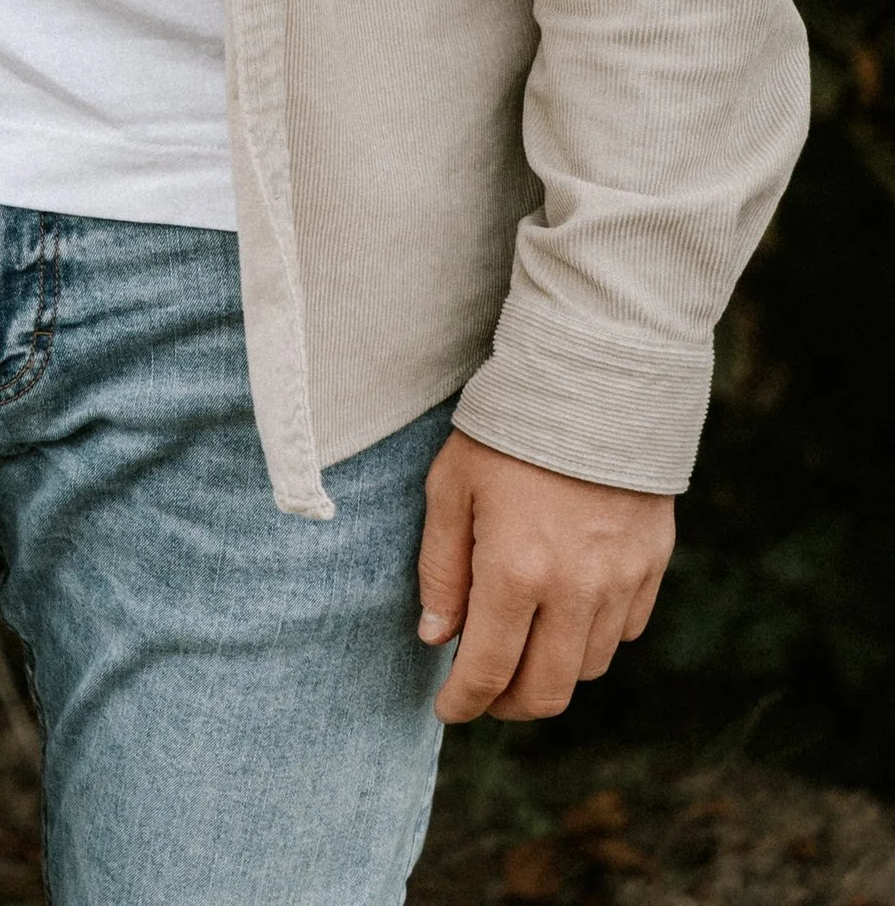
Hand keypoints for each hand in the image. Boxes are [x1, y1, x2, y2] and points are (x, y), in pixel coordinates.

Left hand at [418, 429, 674, 722]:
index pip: (487, 671)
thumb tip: (436, 638)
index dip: (463, 703)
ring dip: (550, 672)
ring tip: (521, 647)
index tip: (447, 710)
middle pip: (545, 691)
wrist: (594, 379)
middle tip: (483, 691)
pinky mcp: (653, 565)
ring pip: (587, 668)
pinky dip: (592, 638)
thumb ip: (440, 569)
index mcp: (515, 572)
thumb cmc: (508, 429)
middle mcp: (575, 590)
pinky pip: (624, 631)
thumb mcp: (451, 486)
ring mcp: (621, 581)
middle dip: (507, 705)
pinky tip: (565, 612)